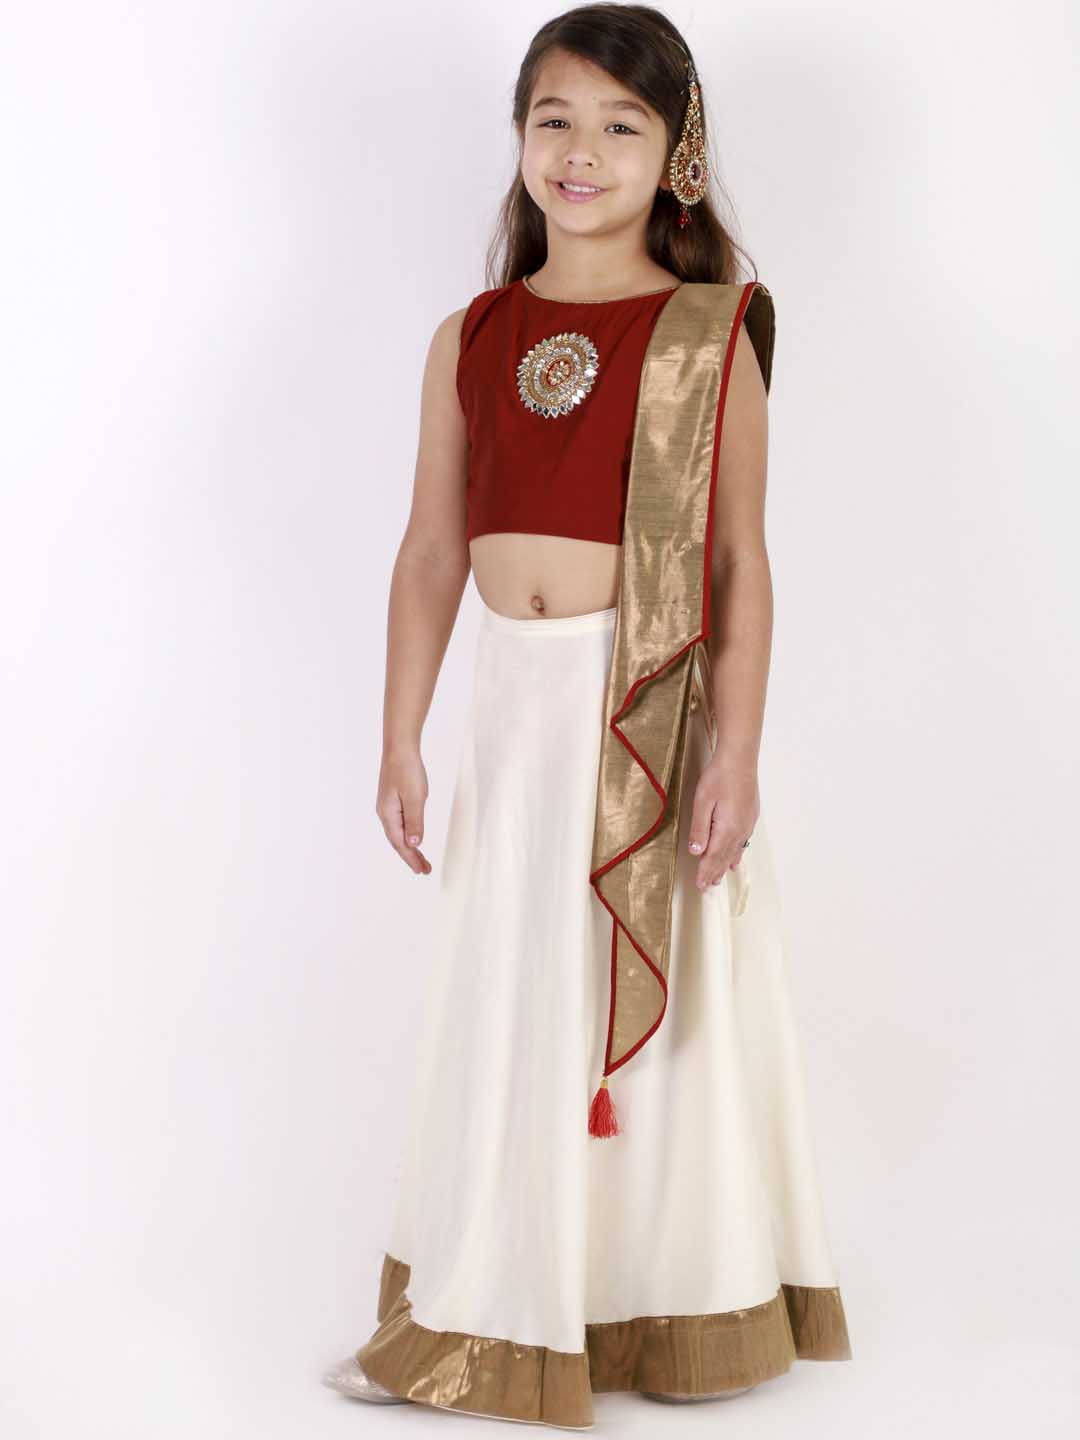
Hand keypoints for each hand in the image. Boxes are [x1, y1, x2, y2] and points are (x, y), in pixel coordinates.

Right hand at [376, 746, 431, 874]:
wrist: (399, 747)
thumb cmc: (407, 770)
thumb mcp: (415, 798)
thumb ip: (414, 822)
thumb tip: (414, 844)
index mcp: (388, 815)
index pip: (401, 844)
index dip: (412, 858)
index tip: (422, 871)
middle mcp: (385, 813)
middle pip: (398, 841)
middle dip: (411, 857)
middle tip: (425, 870)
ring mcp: (388, 806)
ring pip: (398, 833)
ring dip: (410, 847)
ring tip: (421, 859)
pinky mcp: (393, 799)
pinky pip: (399, 823)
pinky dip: (407, 834)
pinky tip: (413, 836)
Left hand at [686, 755, 758, 890]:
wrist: (740, 758)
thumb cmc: (719, 776)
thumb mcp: (702, 801)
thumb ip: (699, 828)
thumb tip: (696, 851)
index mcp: (727, 829)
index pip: (713, 857)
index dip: (705, 871)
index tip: (699, 885)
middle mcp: (740, 830)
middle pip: (725, 857)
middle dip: (714, 872)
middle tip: (706, 887)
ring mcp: (747, 824)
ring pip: (735, 851)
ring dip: (725, 866)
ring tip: (717, 878)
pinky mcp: (750, 816)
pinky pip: (742, 842)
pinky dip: (736, 854)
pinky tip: (735, 859)